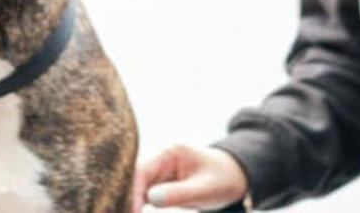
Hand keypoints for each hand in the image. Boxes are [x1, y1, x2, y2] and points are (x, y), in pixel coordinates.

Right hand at [133, 145, 247, 211]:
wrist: (237, 178)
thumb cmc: (223, 180)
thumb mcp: (204, 189)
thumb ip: (179, 193)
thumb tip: (150, 199)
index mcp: (171, 153)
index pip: (143, 171)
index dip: (133, 191)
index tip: (130, 211)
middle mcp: (162, 159)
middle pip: (135, 178)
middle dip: (127, 197)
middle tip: (122, 212)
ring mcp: (161, 171)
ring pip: (138, 187)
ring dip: (131, 201)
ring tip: (125, 211)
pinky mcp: (163, 183)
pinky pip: (146, 194)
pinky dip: (139, 204)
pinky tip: (133, 211)